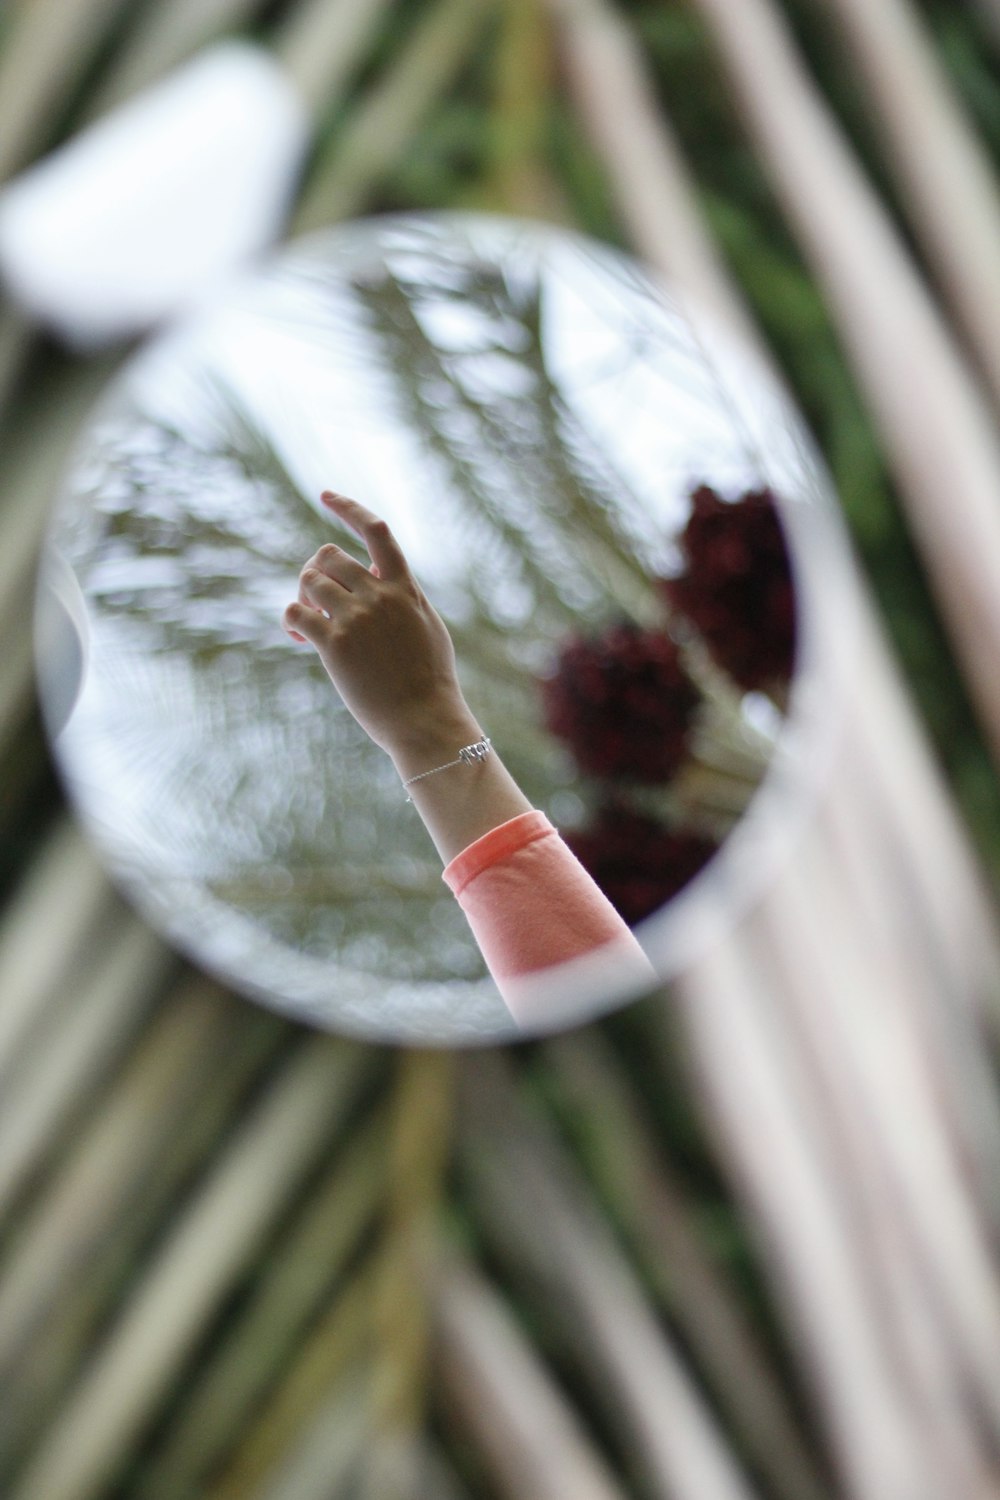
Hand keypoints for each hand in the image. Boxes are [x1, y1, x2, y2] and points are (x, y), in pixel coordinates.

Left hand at [283, 493, 476, 760]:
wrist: (424, 720)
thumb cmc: (429, 680)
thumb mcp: (428, 626)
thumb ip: (405, 596)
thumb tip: (381, 576)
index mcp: (404, 587)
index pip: (377, 531)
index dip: (349, 508)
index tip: (326, 496)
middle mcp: (380, 596)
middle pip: (328, 554)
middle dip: (315, 571)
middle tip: (318, 601)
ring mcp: (356, 619)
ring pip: (309, 580)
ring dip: (303, 597)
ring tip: (311, 626)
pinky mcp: (335, 645)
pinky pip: (295, 613)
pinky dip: (292, 622)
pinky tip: (299, 640)